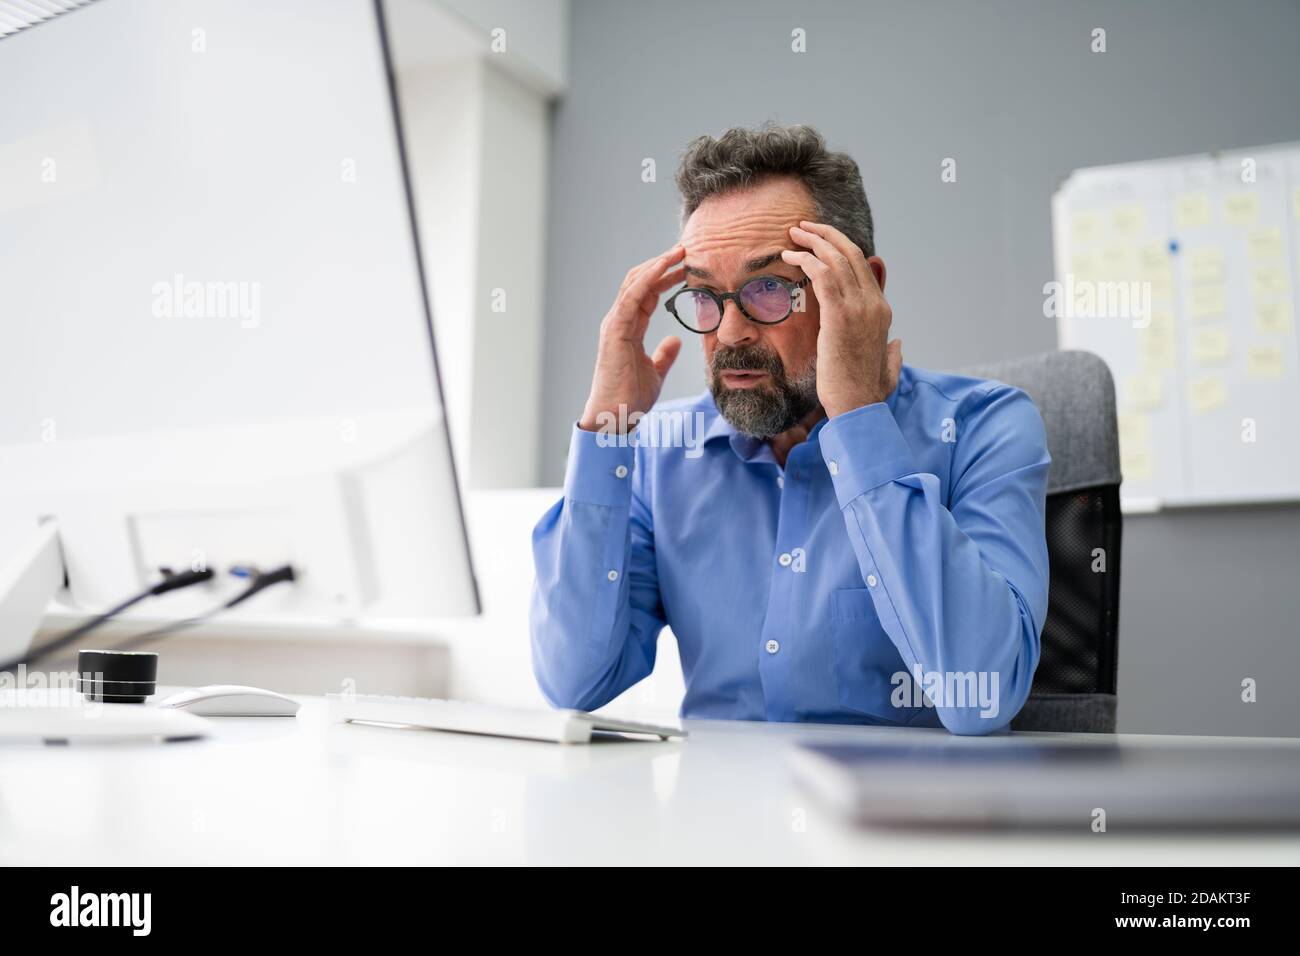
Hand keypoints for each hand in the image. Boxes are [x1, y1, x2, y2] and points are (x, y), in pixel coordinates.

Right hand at [579, 243, 686, 431]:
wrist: (615, 416)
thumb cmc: (630, 398)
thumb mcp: (654, 372)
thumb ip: (664, 355)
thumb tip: (676, 341)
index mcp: (628, 329)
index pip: (647, 294)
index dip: (666, 278)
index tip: (687, 268)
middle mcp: (619, 321)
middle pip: (640, 282)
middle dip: (662, 264)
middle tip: (686, 251)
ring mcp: (615, 323)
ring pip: (635, 282)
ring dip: (657, 264)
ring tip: (680, 251)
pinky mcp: (615, 329)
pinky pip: (632, 296)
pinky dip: (648, 278)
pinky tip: (664, 266)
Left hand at [782, 221, 901, 417]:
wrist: (858, 408)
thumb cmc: (865, 394)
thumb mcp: (887, 369)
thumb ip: (893, 354)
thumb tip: (897, 345)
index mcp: (882, 311)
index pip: (863, 267)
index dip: (841, 248)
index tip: (821, 240)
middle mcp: (874, 304)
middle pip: (851, 254)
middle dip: (826, 235)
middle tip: (803, 227)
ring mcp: (859, 308)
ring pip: (836, 258)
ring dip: (813, 241)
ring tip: (793, 234)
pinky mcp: (839, 316)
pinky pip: (822, 275)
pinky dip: (806, 259)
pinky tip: (789, 256)